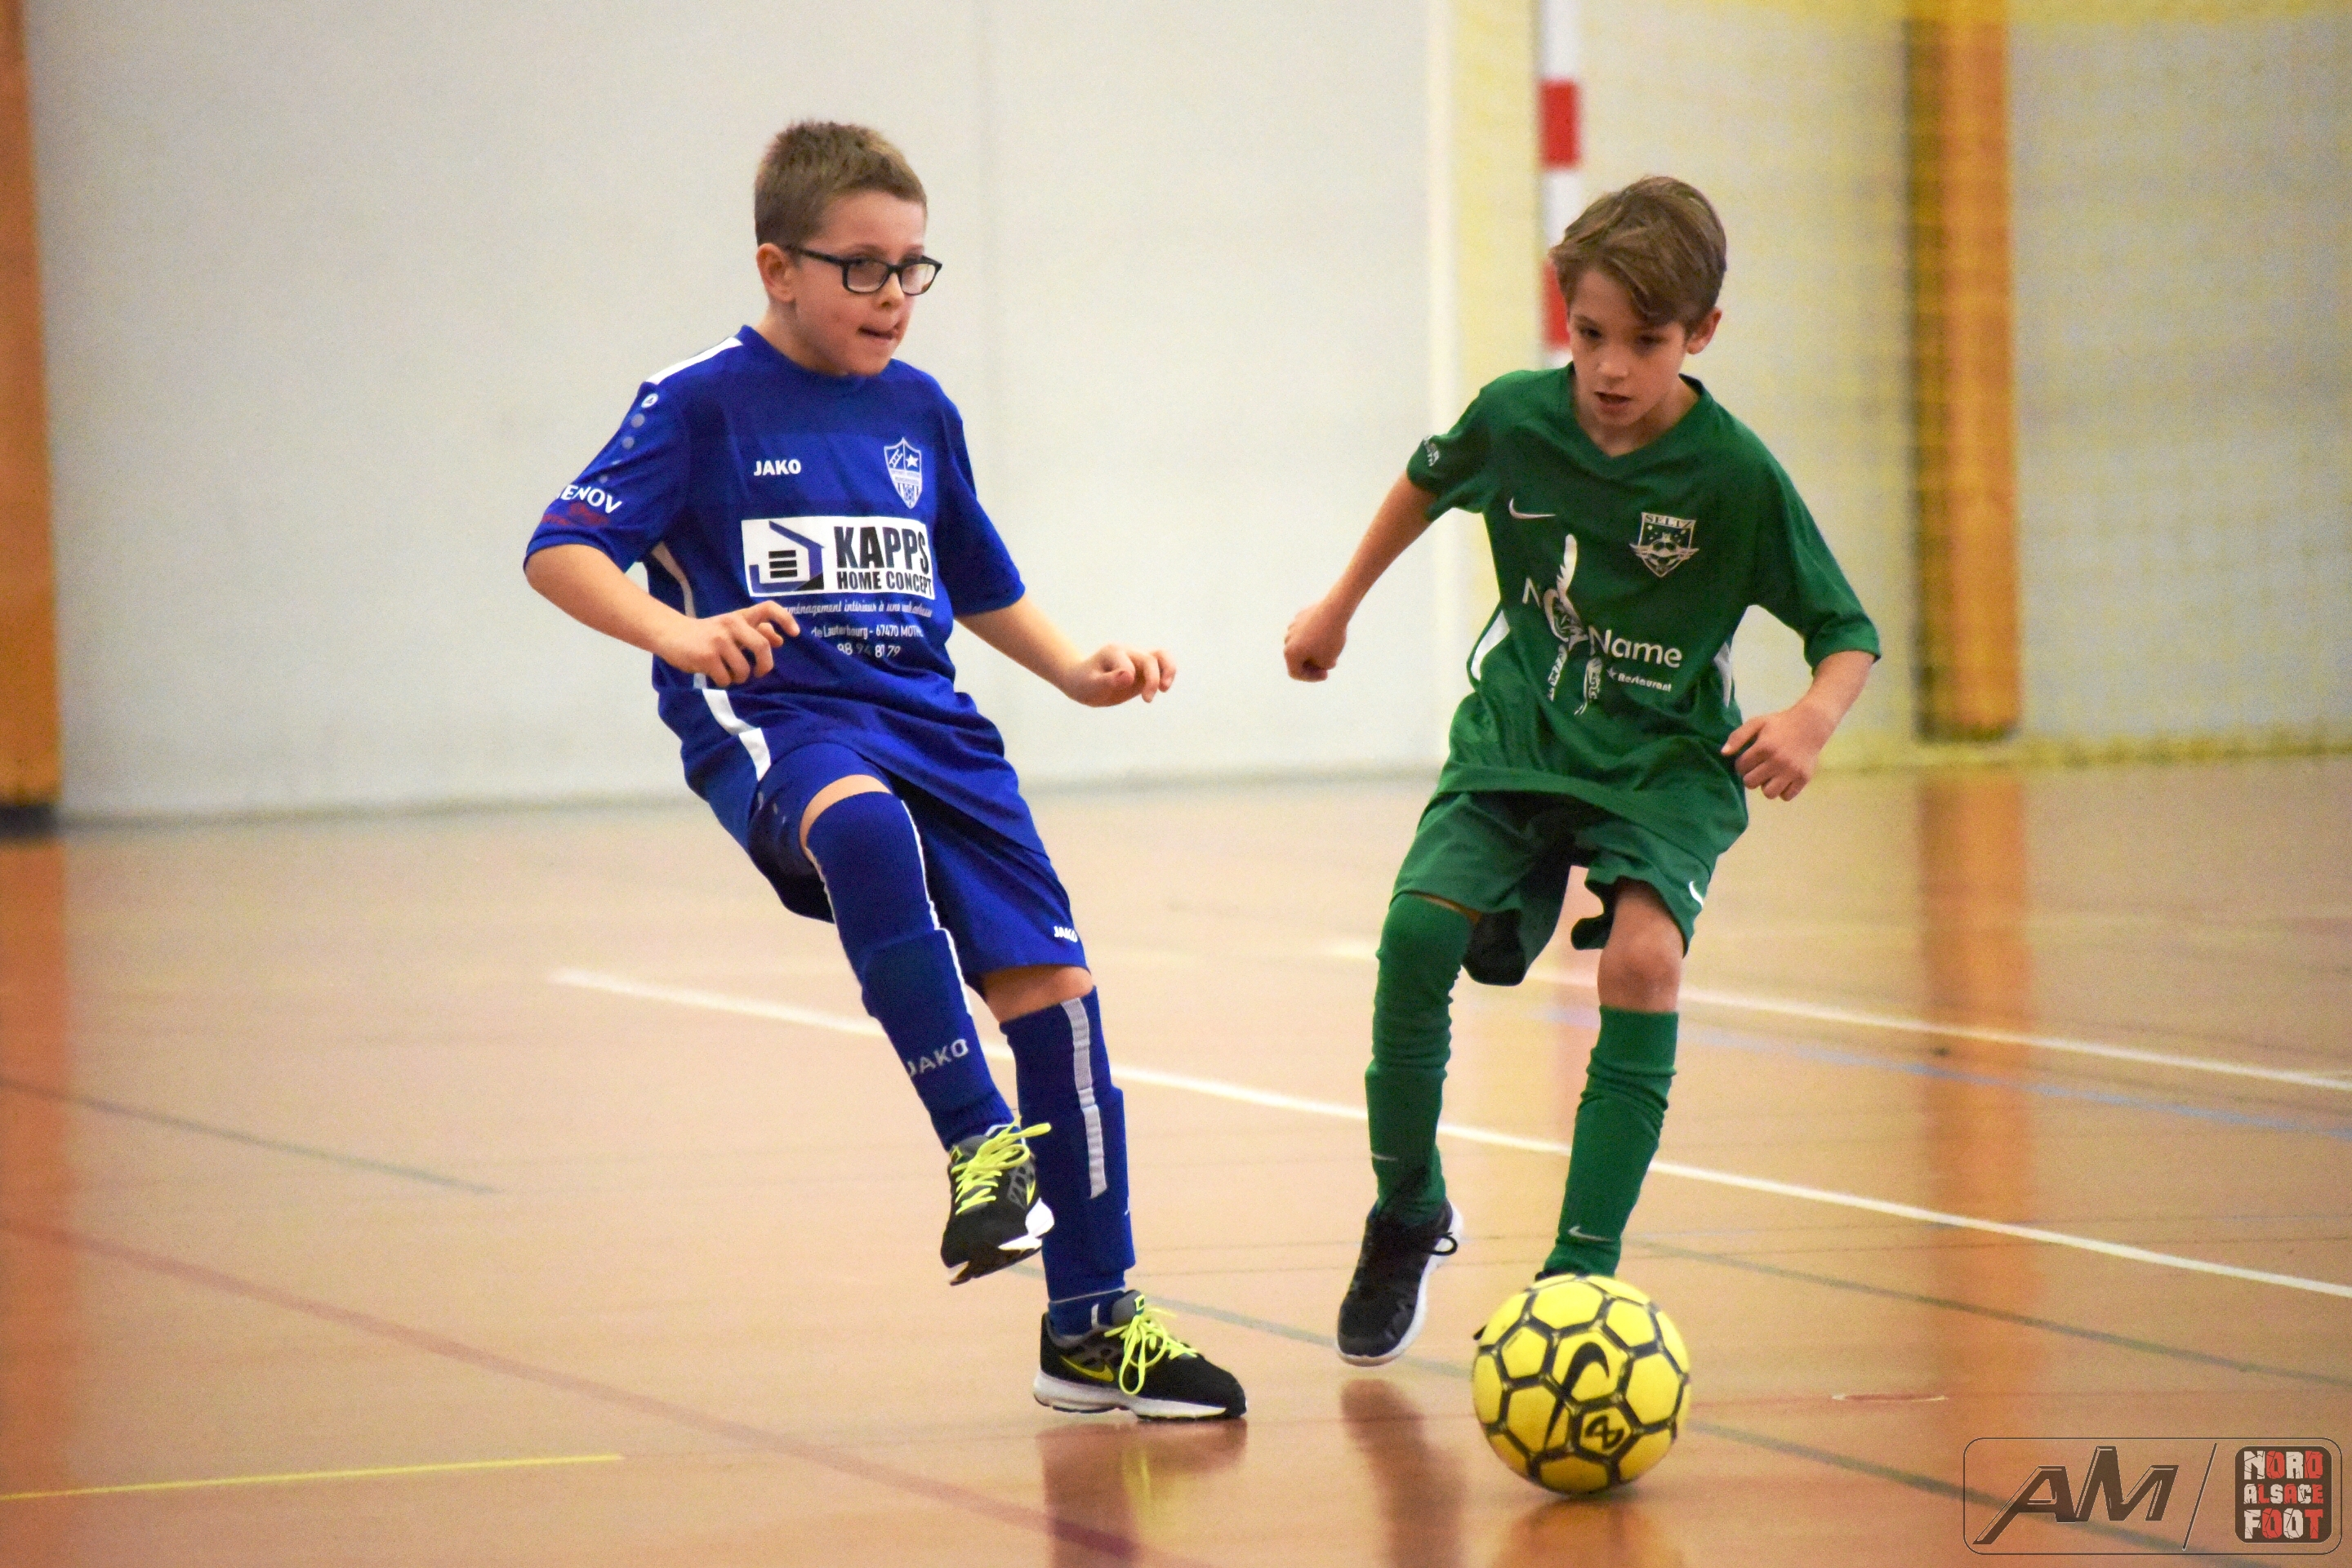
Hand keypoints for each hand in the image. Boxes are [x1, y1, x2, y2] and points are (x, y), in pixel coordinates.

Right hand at [650, 602, 798, 685]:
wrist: (671, 634)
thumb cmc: (706, 633)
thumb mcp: (731, 628)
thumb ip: (754, 631)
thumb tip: (780, 640)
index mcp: (740, 617)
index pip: (768, 608)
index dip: (785, 619)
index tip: (794, 634)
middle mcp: (732, 624)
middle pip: (762, 647)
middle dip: (765, 665)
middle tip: (759, 673)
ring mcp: (719, 640)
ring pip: (744, 669)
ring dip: (739, 677)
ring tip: (729, 673)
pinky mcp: (707, 656)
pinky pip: (726, 679)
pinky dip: (723, 682)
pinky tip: (715, 675)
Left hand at [1060, 643, 1174, 707]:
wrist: (1083, 682)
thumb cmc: (1084, 683)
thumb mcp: (1091, 685)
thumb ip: (1108, 680)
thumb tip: (1129, 675)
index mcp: (1114, 652)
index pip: (1129, 666)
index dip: (1126, 679)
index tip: (1117, 688)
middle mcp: (1128, 652)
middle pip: (1151, 659)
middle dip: (1152, 680)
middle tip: (1147, 700)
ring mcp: (1138, 659)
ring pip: (1162, 655)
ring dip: (1169, 670)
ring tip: (1164, 689)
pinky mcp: (1144, 669)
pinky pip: (1163, 665)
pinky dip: (1167, 675)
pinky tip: (1162, 689)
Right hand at [1284, 596, 1350, 681]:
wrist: (1335, 610)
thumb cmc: (1330, 638)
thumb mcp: (1328, 661)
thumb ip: (1320, 668)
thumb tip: (1318, 662)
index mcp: (1290, 653)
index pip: (1296, 673)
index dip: (1311, 677)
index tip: (1326, 674)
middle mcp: (1288, 640)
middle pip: (1297, 659)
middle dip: (1313, 664)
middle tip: (1329, 664)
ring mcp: (1293, 626)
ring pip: (1302, 643)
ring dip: (1313, 650)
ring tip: (1331, 649)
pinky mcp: (1301, 616)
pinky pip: (1306, 631)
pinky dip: (1315, 636)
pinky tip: (1328, 634)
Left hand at [1721, 699, 1836, 799]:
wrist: (1810, 724)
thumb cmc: (1780, 724)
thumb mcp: (1757, 723)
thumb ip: (1738, 736)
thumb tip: (1723, 753)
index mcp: (1764, 747)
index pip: (1740, 767)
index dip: (1742, 764)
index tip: (1749, 758)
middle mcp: (1777, 761)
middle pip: (1751, 783)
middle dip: (1751, 776)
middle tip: (1759, 768)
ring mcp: (1791, 771)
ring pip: (1768, 794)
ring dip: (1766, 786)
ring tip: (1770, 776)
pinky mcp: (1804, 778)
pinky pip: (1786, 796)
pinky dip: (1783, 791)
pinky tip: (1783, 779)